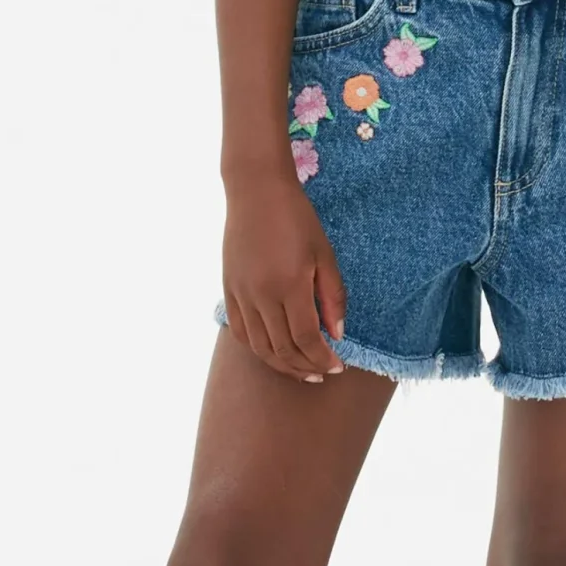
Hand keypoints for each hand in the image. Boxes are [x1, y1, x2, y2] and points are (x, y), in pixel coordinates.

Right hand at [220, 163, 347, 381]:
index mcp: (289, 285)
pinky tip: (273, 353)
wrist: (256, 192)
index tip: (337, 367)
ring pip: (259, 346)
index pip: (305, 338)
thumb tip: (336, 335)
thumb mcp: (324, 254)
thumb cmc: (297, 218)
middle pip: (282, 348)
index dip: (322, 358)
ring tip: (301, 371)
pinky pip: (240, 331)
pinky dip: (257, 349)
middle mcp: (261, 295)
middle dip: (305, 367)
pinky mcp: (229, 289)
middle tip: (322, 374)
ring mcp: (241, 294)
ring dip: (281, 364)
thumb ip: (332, 297)